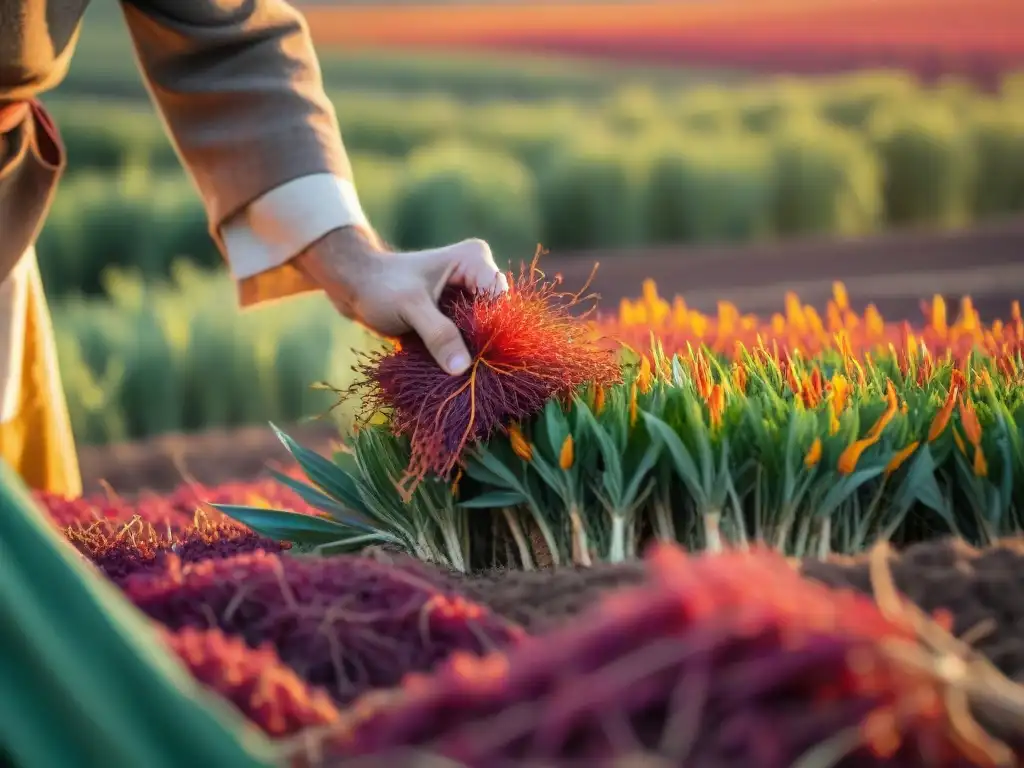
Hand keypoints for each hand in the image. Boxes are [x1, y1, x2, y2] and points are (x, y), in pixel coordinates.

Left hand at [294, 226, 508, 374]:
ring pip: (484, 334)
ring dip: (473, 355)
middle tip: (469, 373)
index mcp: (475, 260)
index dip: (491, 330)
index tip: (476, 359)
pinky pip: (469, 341)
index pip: (499, 301)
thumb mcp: (410, 307)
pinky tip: (450, 371)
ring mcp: (469, 298)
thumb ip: (438, 334)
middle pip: (496, 319)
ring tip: (459, 375)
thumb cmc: (379, 286)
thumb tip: (462, 369)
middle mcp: (478, 277)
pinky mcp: (457, 317)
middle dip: (484, 346)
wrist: (353, 287)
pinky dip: (461, 356)